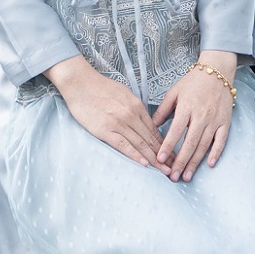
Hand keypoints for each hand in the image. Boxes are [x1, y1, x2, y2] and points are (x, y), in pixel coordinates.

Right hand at [45, 54, 167, 170]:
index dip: (165, 145)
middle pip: (151, 139)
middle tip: (175, 168)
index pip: (154, 130)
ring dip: (154, 160)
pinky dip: (135, 155)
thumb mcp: (124, 94)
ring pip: (141, 144)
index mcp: (137, 106)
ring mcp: (118, 123)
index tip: (173, 155)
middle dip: (165, 155)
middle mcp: (131, 115)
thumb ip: (135, 108)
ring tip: (165, 171)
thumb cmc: (100, 87)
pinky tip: (144, 164)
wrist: (80, 83)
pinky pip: (123, 145)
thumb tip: (143, 121)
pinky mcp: (105, 130)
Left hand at [154, 50, 236, 181]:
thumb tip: (151, 126)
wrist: (218, 72)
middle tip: (172, 176)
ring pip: (203, 145)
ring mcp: (214, 120)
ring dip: (195, 162)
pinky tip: (209, 164)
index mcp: (186, 108)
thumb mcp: (174, 92)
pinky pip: (221, 141)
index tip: (159, 159)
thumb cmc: (193, 82)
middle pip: (189, 143)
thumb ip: (163, 110)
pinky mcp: (225, 122)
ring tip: (187, 176)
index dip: (167, 146)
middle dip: (180, 162)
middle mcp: (201, 116)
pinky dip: (216, 153)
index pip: (175, 131)